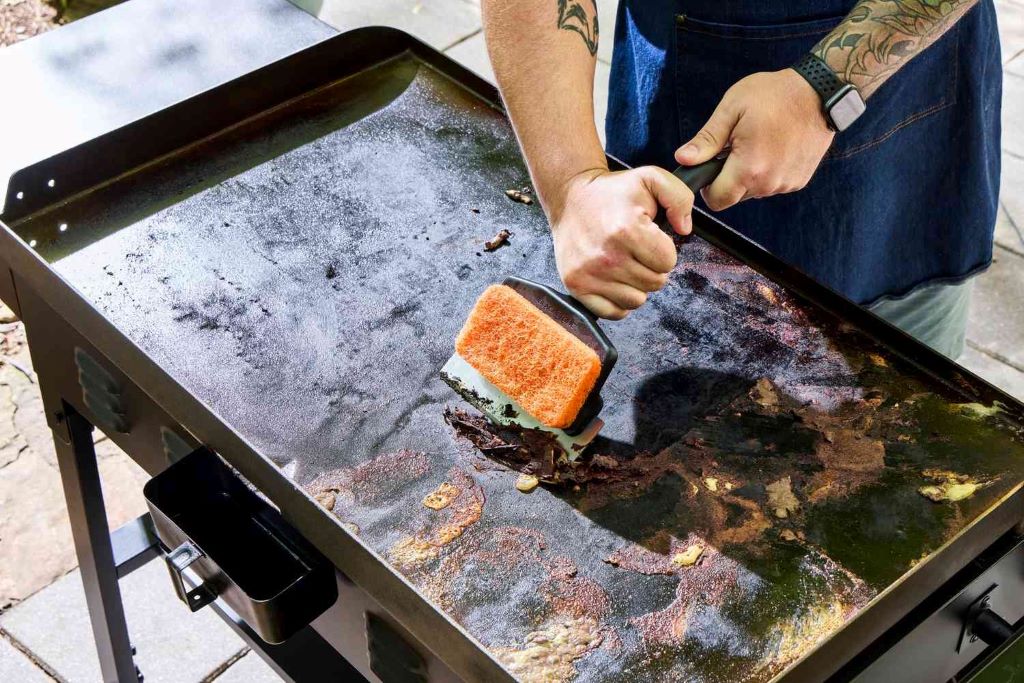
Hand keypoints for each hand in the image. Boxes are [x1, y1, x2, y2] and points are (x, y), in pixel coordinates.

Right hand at [548, 167, 694, 319]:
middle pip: (655, 283)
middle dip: (652, 267)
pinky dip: (618, 300)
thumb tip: (684, 229)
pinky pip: (613, 312)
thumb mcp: (651, 179)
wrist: (570, 198)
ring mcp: (589, 274)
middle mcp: (607, 256)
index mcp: (627, 230)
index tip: (650, 238)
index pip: (668, 262)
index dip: (664, 250)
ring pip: (637, 300)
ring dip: (636, 285)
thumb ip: (679, 198)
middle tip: (637, 250)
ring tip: (625, 263)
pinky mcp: (576, 286)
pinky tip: (614, 280)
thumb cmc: (611, 192)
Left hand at [675, 69, 834, 210]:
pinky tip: (775, 148)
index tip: (711, 167)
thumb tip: (683, 159)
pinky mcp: (799, 180)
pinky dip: (769, 172)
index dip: (708, 188)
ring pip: (754, 192)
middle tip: (736, 148)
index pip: (717, 201)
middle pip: (735, 197)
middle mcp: (769, 183)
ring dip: (750, 175)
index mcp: (749, 168)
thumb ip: (706, 140)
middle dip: (728, 179)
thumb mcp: (733, 109)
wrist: (821, 92)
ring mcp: (786, 183)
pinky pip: (773, 185)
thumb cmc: (775, 94)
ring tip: (758, 144)